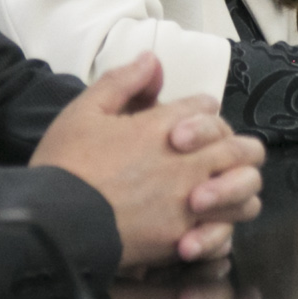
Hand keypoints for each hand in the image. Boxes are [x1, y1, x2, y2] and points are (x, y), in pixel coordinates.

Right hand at [30, 53, 265, 268]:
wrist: (52, 224)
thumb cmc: (65, 165)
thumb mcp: (85, 111)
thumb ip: (123, 81)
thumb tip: (153, 59)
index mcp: (165, 127)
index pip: (208, 108)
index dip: (201, 113)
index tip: (187, 125)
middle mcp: (187, 164)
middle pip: (242, 149)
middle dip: (236, 147)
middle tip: (217, 155)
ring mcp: (189, 204)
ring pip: (245, 194)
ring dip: (237, 189)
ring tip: (216, 192)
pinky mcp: (182, 239)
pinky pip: (223, 235)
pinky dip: (220, 230)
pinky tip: (203, 226)